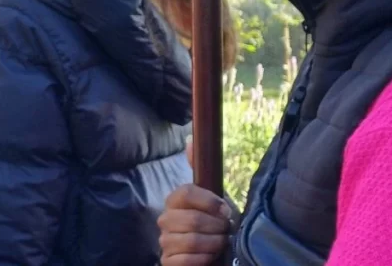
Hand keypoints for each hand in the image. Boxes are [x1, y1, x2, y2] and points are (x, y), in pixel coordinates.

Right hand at [158, 135, 231, 265]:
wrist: (214, 253)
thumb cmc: (214, 223)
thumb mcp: (213, 195)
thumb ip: (200, 167)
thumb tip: (190, 138)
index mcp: (175, 201)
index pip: (186, 193)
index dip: (209, 202)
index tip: (226, 210)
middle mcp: (165, 220)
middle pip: (191, 219)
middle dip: (216, 227)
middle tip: (226, 231)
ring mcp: (164, 242)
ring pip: (190, 241)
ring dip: (213, 244)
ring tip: (221, 244)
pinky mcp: (168, 262)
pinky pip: (184, 261)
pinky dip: (203, 260)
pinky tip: (210, 258)